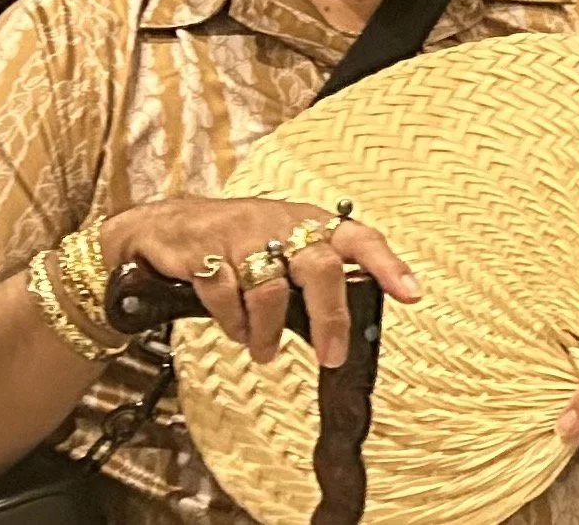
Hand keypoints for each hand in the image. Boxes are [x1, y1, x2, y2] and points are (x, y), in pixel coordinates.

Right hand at [98, 196, 421, 369]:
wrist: (166, 225)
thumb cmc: (236, 241)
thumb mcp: (280, 248)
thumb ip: (310, 280)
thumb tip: (340, 330)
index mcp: (309, 223)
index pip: (360, 237)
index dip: (387, 264)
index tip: (411, 294)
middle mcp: (281, 223)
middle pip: (321, 267)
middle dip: (330, 317)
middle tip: (332, 355)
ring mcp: (242, 234)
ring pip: (270, 289)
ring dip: (268, 332)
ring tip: (263, 350)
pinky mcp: (204, 250)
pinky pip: (225, 293)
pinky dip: (232, 321)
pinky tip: (235, 329)